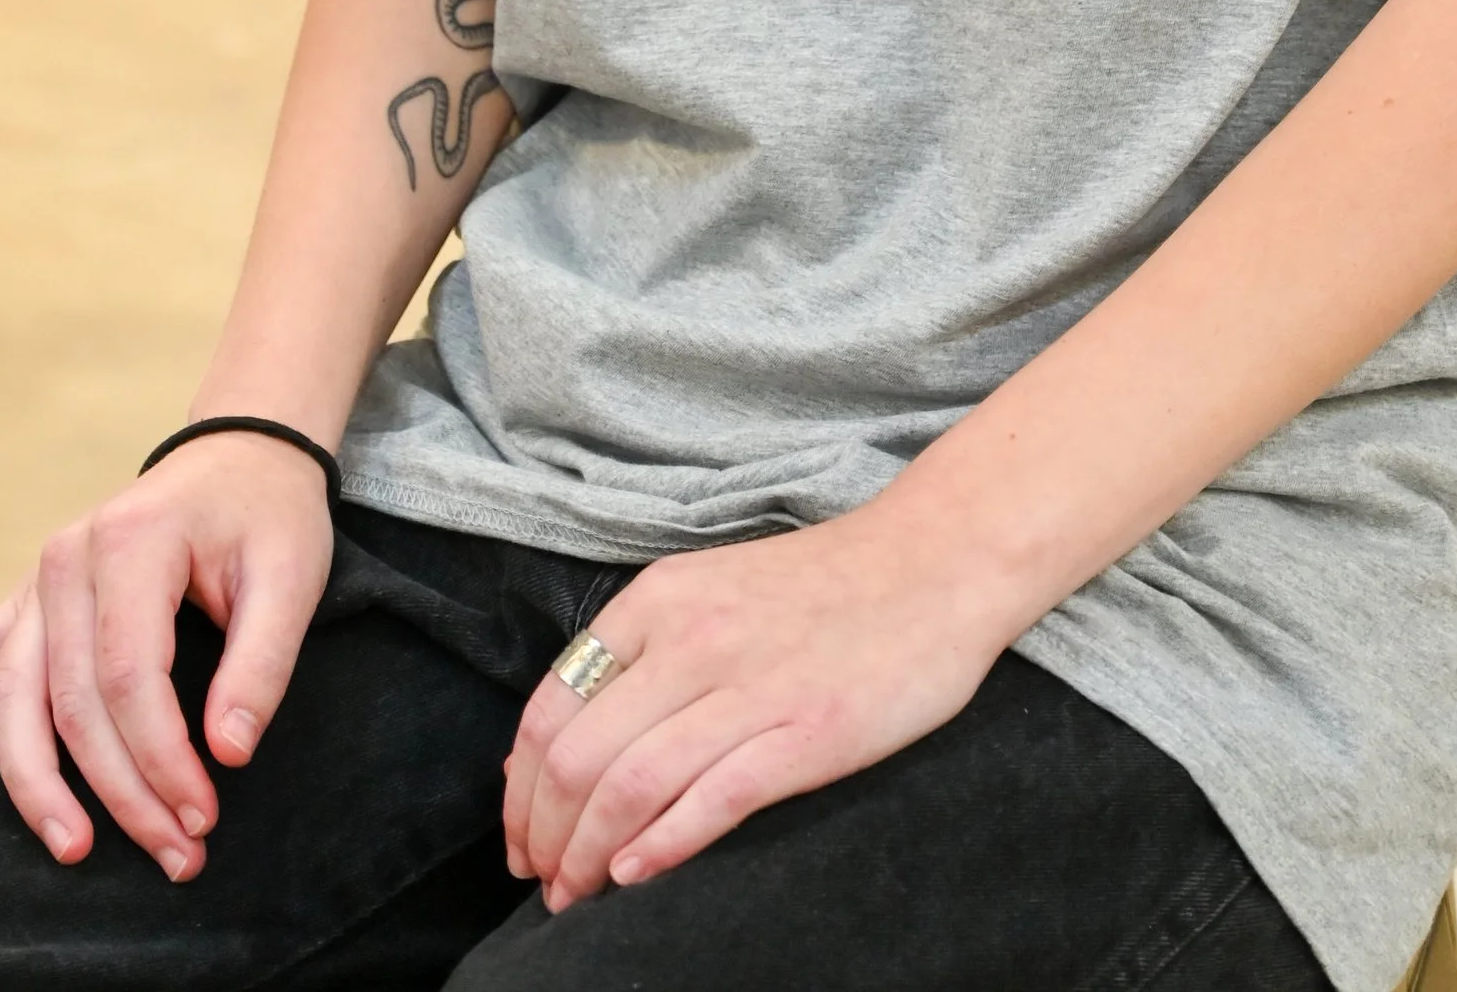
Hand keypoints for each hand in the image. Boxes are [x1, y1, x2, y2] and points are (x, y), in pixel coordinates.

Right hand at [0, 436, 334, 878]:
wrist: (236, 458)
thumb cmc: (267, 517)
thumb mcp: (292, 576)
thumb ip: (262, 664)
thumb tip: (228, 754)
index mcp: (132, 541)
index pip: (130, 677)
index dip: (162, 759)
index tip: (202, 815)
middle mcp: (69, 559)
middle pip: (74, 703)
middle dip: (122, 791)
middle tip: (174, 854)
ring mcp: (38, 580)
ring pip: (16, 700)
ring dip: (39, 785)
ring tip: (71, 849)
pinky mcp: (27, 601)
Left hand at [502, 506, 1007, 907]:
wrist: (936, 560)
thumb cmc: (824, 585)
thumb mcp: (711, 590)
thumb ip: (642, 653)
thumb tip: (560, 744)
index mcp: (661, 599)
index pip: (553, 706)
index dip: (520, 789)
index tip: (521, 836)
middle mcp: (693, 638)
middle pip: (577, 757)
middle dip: (544, 835)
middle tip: (543, 882)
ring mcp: (751, 687)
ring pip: (629, 786)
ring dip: (587, 857)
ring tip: (577, 895)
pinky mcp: (808, 733)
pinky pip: (711, 799)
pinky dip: (659, 847)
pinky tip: (634, 875)